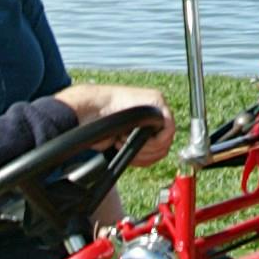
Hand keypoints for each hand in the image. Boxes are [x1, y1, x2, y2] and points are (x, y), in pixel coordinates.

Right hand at [56, 80, 176, 167]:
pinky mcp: (158, 100)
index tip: (130, 159)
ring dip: (145, 149)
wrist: (91, 109)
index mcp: (148, 122)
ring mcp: (158, 105)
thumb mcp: (123, 142)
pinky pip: (167, 129)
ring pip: (167, 140)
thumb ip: (140, 147)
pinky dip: (152, 141)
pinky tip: (131, 137)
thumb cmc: (100, 125)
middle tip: (122, 147)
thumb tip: (152, 159)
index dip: (146, 157)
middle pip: (164, 145)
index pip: (159, 147)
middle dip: (144, 154)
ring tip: (122, 141)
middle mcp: (155, 114)